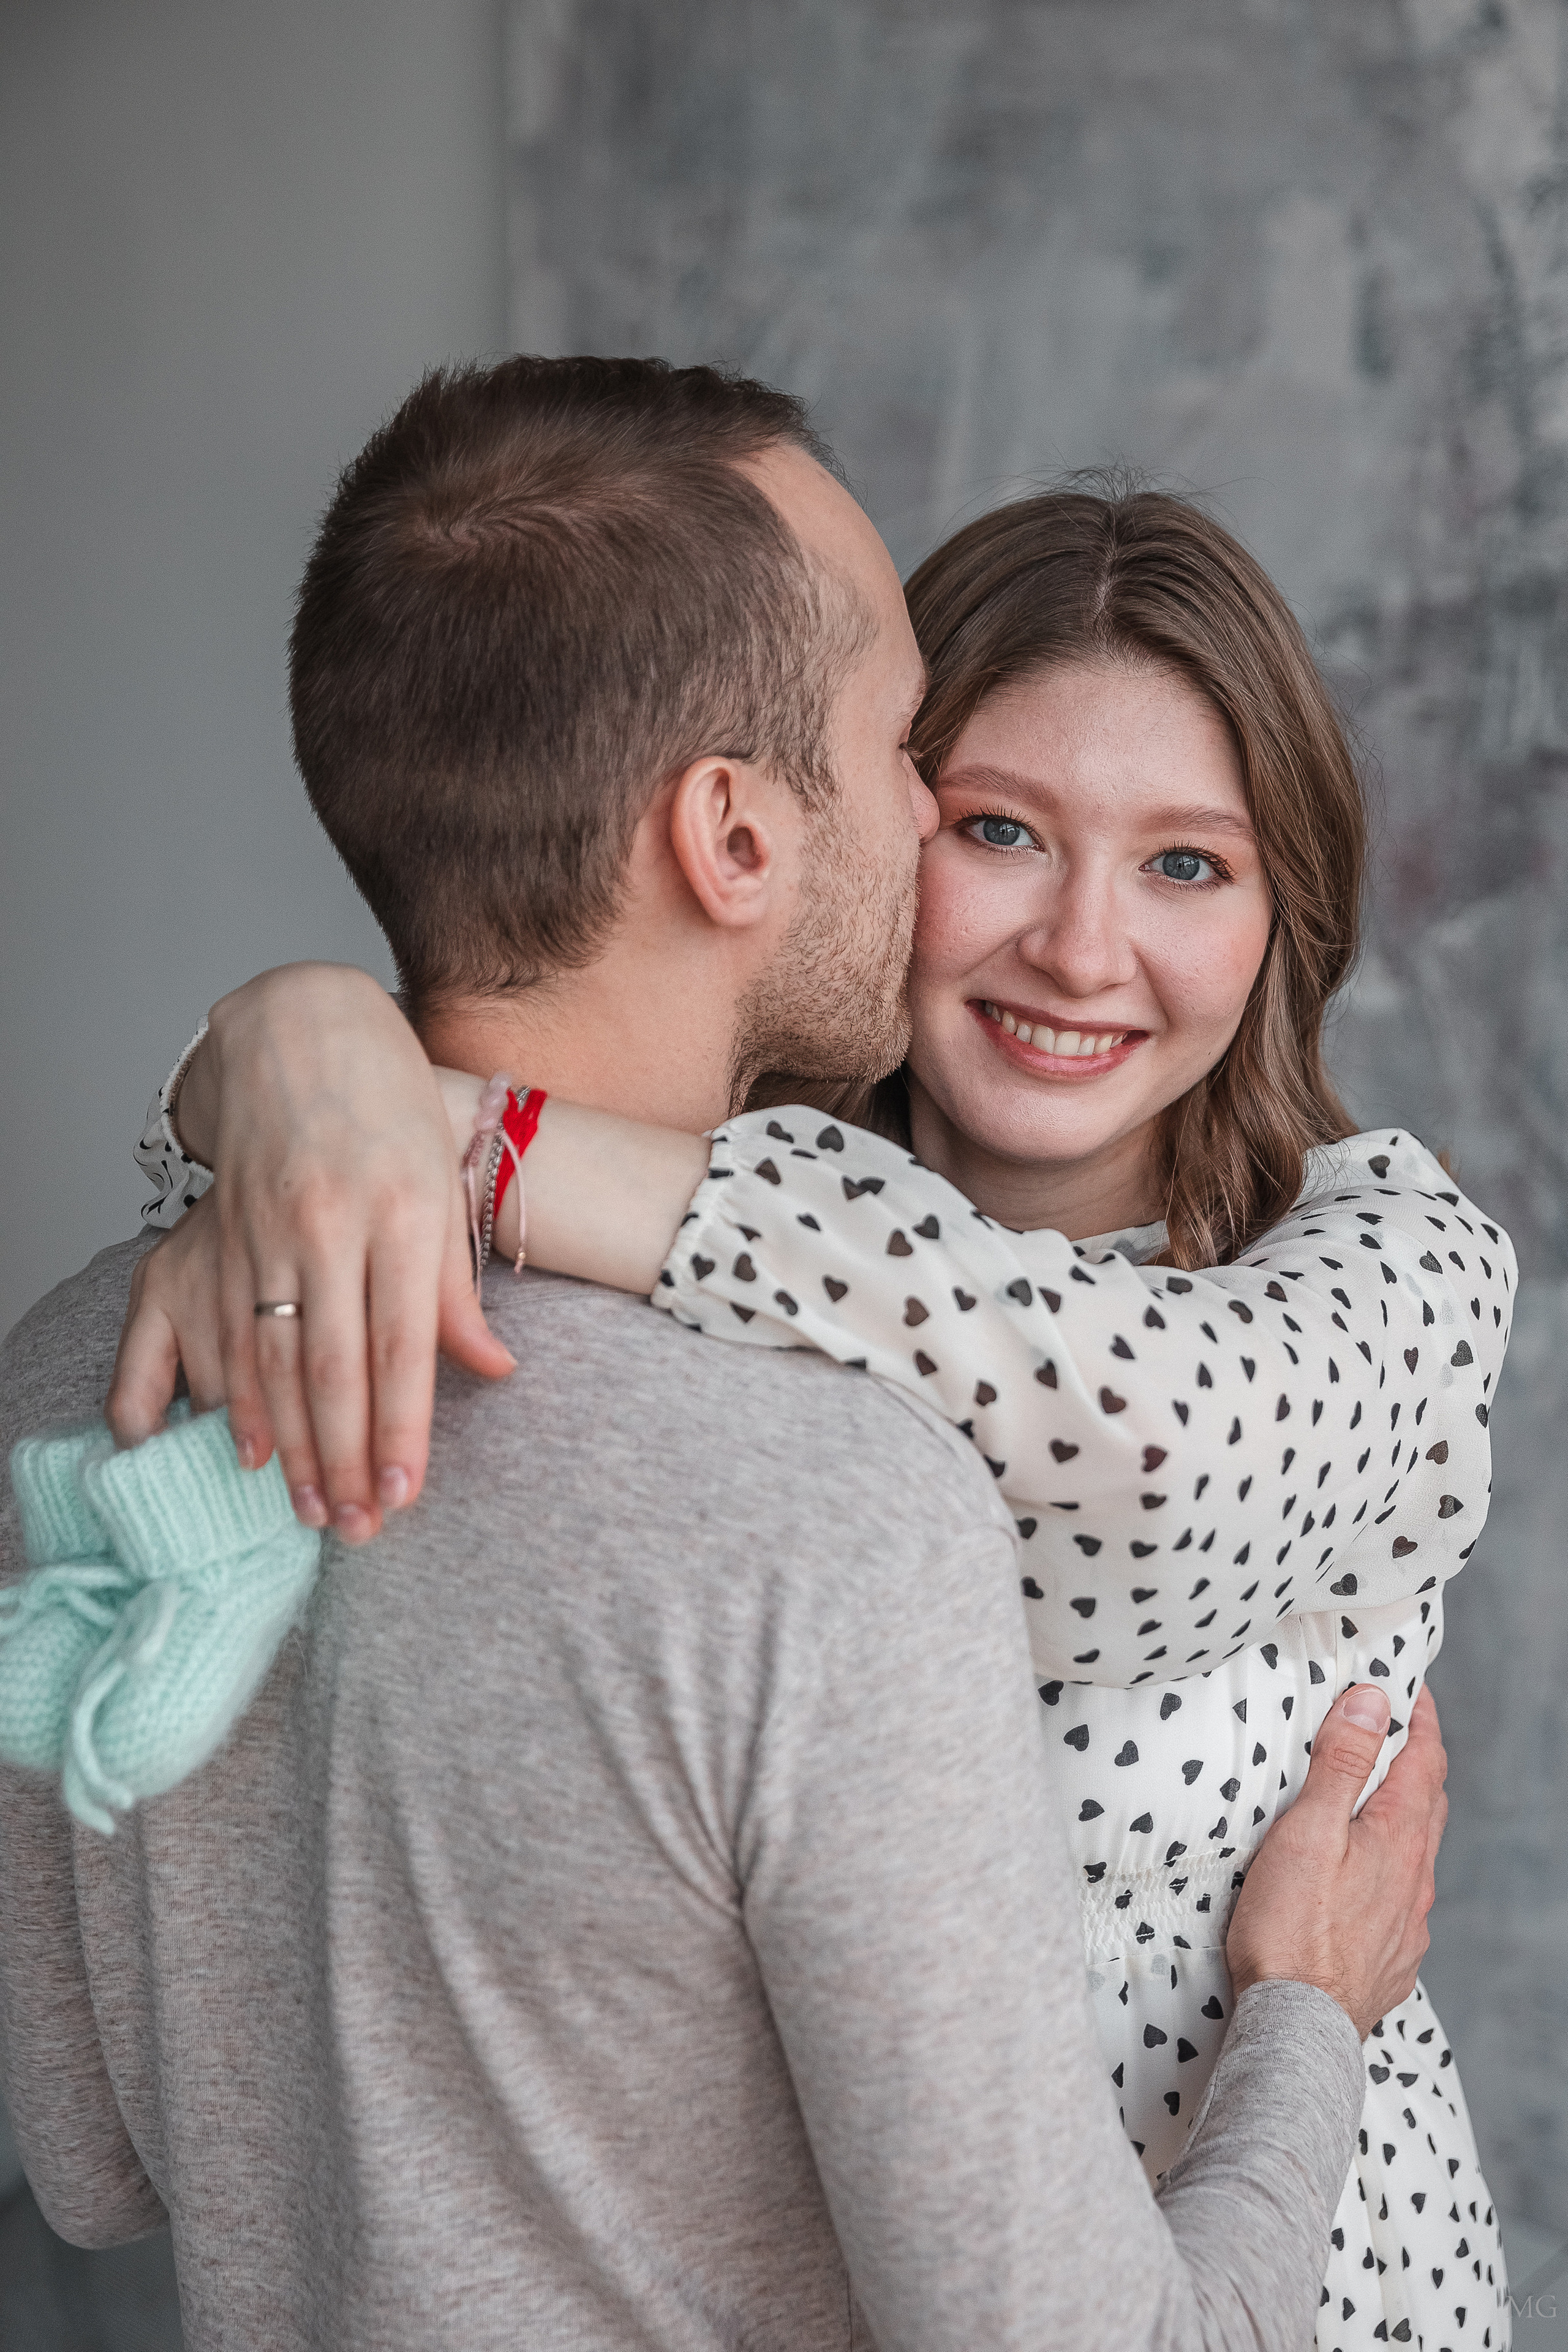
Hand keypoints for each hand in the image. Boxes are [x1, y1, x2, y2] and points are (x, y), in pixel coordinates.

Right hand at [105, 965, 514, 1538]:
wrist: (301, 1033)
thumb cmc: (392, 1114)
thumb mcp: (444, 1188)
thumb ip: (457, 1289)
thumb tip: (496, 1371)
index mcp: (404, 1214)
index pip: (403, 1345)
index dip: (404, 1428)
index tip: (406, 1494)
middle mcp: (334, 1226)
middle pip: (339, 1368)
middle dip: (349, 1459)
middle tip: (361, 1529)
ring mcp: (273, 1231)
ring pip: (280, 1361)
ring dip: (296, 1447)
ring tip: (314, 1511)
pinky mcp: (227, 1234)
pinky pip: (233, 1335)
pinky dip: (242, 1401)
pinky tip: (254, 1453)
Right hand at [1226, 1681, 1447, 2037]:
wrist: (1299, 2030)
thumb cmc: (1292, 1928)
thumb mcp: (1308, 1830)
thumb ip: (1342, 1765)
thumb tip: (1374, 1703)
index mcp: (1399, 1838)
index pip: (1425, 1760)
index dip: (1421, 1719)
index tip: (1411, 1690)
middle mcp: (1416, 1879)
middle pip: (1429, 1805)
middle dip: (1417, 1763)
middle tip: (1394, 1734)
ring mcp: (1409, 1923)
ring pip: (1417, 1856)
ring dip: (1401, 1820)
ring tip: (1372, 1804)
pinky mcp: (1393, 1959)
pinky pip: (1401, 1901)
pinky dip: (1388, 1872)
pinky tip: (1363, 1882)